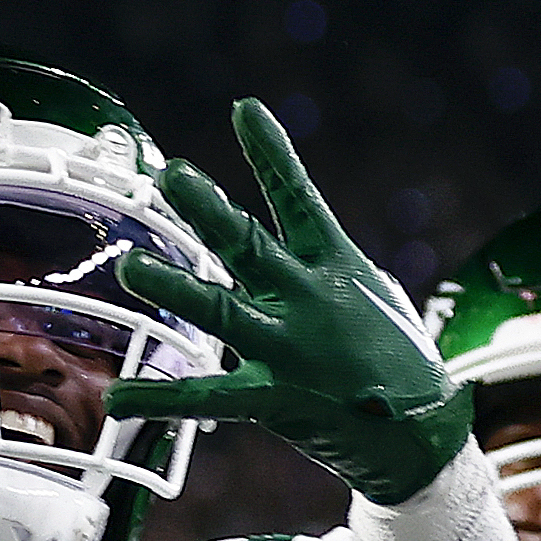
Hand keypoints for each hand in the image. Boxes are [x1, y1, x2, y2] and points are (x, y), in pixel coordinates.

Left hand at [106, 100, 466, 504]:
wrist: (421, 431)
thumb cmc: (392, 355)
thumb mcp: (366, 294)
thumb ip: (320, 265)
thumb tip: (294, 239)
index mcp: (335, 266)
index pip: (298, 198)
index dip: (272, 153)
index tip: (243, 109)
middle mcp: (308, 298)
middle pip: (249, 244)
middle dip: (208, 209)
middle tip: (171, 176)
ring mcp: (290, 347)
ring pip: (221, 310)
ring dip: (174, 288)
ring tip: (131, 269)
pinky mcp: (275, 397)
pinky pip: (207, 397)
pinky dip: (161, 398)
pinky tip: (119, 396)